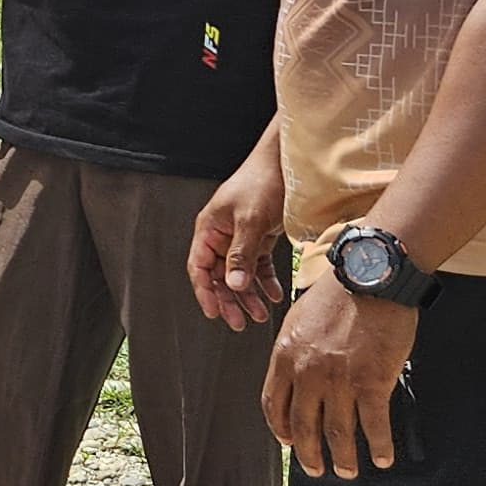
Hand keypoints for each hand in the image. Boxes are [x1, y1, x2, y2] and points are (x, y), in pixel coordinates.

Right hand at [188, 157, 290, 330]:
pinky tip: (274, 294)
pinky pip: (258, 265)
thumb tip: (233, 284)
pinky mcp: (260, 237)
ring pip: (240, 274)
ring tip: (260, 314)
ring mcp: (241, 237)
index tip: (214, 312)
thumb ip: (240, 254)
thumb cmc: (262, 182)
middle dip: (230, 300)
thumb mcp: (250, 221)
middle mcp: (222, 235)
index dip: (204, 291)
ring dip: (249, 295)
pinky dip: (265, 281)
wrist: (287, 163)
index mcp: (209, 229)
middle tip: (239, 322)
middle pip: (219, 275)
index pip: (198, 267)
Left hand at [264, 275, 419, 477]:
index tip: (288, 440)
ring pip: (338, 432)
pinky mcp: (373, 382)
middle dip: (309, 454)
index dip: (280, 428)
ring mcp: (340, 380)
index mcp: (285, 356)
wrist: (371, 278)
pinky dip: (378, 445)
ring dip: (343, 458)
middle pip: (303, 425)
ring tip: (347, 470)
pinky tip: (381, 457)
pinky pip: (374, 424)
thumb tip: (295, 377)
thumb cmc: (338, 294)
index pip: (273, 404)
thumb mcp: (299, 320)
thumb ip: (294, 352)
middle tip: (316, 469)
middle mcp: (308, 373)